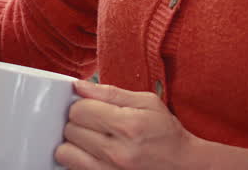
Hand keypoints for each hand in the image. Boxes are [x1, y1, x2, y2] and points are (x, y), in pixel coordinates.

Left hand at [55, 80, 202, 169]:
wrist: (183, 167)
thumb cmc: (166, 134)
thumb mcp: (147, 103)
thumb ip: (111, 93)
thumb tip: (80, 86)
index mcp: (127, 125)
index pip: (79, 110)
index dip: (82, 104)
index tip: (91, 107)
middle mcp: (116, 152)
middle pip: (70, 130)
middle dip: (78, 123)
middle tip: (94, 123)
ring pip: (65, 153)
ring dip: (74, 144)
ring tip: (90, 140)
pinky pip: (72, 169)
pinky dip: (77, 160)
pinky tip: (92, 154)